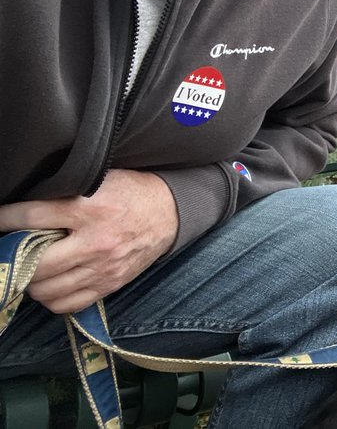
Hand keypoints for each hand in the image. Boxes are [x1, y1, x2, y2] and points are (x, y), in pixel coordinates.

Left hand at [0, 169, 178, 312]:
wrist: (170, 212)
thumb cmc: (131, 193)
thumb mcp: (100, 182)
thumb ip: (66, 193)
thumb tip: (27, 209)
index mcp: (91, 208)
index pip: (32, 216)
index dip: (7, 219)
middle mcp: (96, 241)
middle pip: (36, 263)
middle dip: (16, 260)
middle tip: (13, 252)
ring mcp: (104, 267)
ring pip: (47, 289)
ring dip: (32, 282)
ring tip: (32, 269)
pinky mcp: (110, 283)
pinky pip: (67, 304)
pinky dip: (52, 298)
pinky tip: (52, 284)